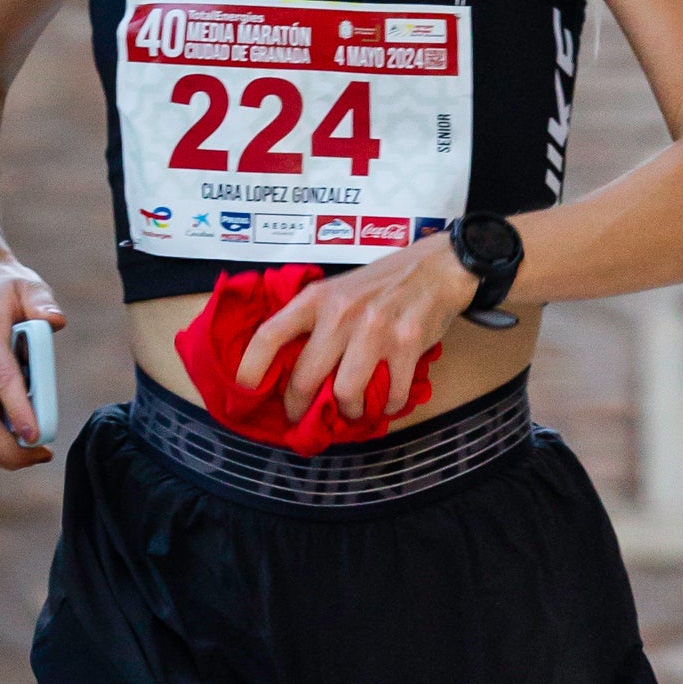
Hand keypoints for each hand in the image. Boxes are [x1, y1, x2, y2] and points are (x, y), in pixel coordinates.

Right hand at [0, 233, 65, 469]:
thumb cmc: (5, 285)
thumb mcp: (29, 284)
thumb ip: (43, 302)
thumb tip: (55, 322)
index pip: (1, 379)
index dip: (19, 413)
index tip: (38, 438)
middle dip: (10, 449)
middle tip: (41, 456)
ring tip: (30, 456)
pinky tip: (9, 448)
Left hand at [236, 232, 474, 427]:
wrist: (437, 267)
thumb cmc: (383, 282)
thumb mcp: (339, 290)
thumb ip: (315, 322)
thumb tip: (291, 372)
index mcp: (317, 299)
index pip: (270, 334)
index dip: (250, 367)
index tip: (245, 390)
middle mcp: (341, 314)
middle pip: (305, 378)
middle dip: (299, 407)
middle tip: (303, 416)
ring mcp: (375, 331)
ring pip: (346, 393)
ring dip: (348, 410)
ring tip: (353, 408)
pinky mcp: (407, 346)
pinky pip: (389, 395)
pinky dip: (386, 407)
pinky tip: (386, 402)